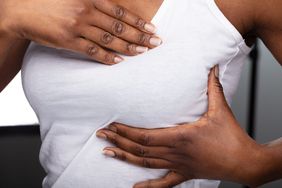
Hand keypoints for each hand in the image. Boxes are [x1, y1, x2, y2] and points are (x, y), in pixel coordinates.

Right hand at [1, 0, 160, 64]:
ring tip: (143, 53)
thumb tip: (115, 10)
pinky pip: (92, 51)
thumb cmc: (52, 2)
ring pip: (109, 39)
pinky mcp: (68, 41)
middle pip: (120, 27)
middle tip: (156, 44)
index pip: (121, 13)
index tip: (152, 30)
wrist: (22, 10)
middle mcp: (86, 12)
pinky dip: (107, 57)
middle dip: (140, 36)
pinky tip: (119, 61)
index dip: (139, 22)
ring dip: (128, 47)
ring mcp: (77, 27)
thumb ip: (96, 2)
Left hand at [96, 65, 267, 186]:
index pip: (144, 135)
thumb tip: (213, 66)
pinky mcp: (185, 174)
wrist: (245, 162)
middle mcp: (175, 153)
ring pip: (145, 163)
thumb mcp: (221, 109)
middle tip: (100, 134)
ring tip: (106, 152)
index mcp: (181, 137)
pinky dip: (148, 187)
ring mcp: (178, 166)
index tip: (111, 124)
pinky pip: (163, 183)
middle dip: (118, 140)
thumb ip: (213, 87)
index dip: (125, 130)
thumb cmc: (232, 136)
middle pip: (139, 148)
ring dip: (124, 158)